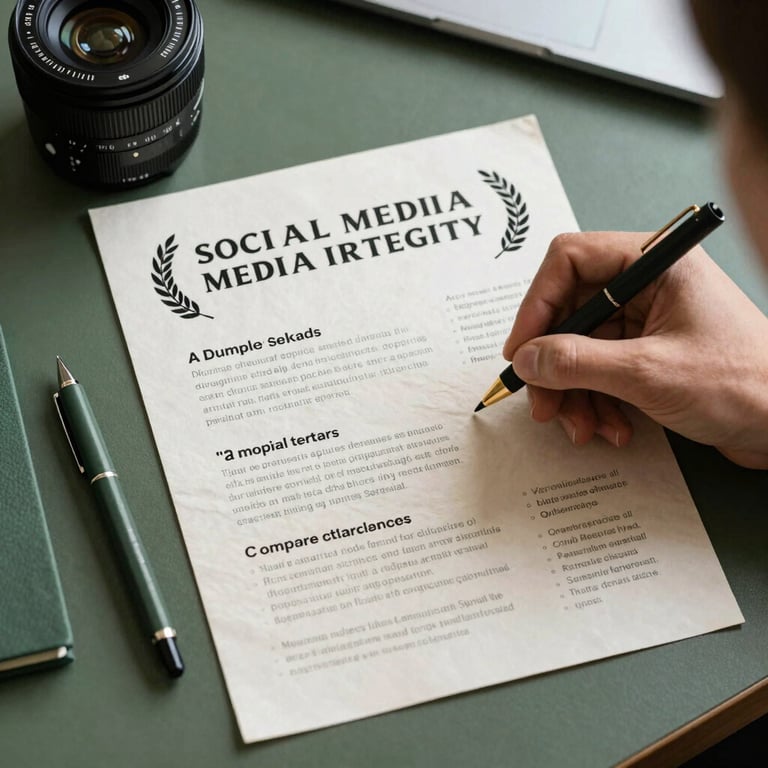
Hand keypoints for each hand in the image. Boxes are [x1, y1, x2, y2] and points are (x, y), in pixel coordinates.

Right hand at [504, 231, 767, 468]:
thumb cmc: (744, 384)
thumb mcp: (648, 373)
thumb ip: (577, 362)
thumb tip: (527, 358)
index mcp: (655, 264)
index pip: (570, 260)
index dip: (537, 304)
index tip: (522, 350)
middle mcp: (647, 286)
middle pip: (569, 311)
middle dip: (553, 364)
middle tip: (544, 404)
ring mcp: (646, 321)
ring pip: (579, 348)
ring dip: (573, 393)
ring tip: (584, 428)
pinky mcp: (647, 354)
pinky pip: (598, 371)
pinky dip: (595, 402)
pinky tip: (611, 428)